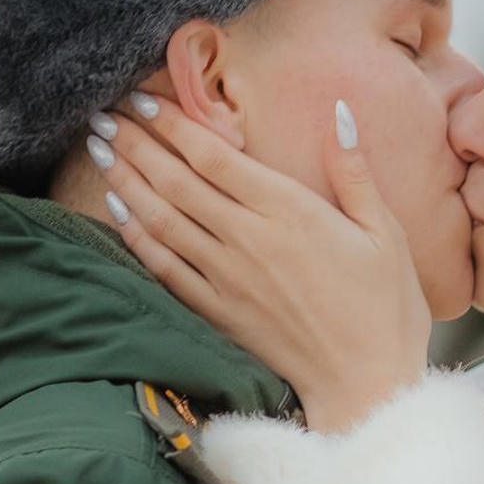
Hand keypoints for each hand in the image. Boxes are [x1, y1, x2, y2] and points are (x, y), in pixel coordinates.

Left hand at [89, 94, 431, 431]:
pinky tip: (120, 214)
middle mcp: (249, 241)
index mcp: (290, 213)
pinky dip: (138, 238)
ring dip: (126, 182)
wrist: (366, 385)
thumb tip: (337, 111)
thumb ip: (354, 171)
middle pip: (176, 182)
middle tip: (103, 115)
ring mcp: (228, 279)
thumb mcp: (384, 233)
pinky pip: (166, 269)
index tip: (143, 99)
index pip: (214, 157)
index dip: (173, 124)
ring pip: (162, 221)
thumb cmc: (385, 309)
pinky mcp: (218, 313)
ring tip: (99, 150)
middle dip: (135, 144)